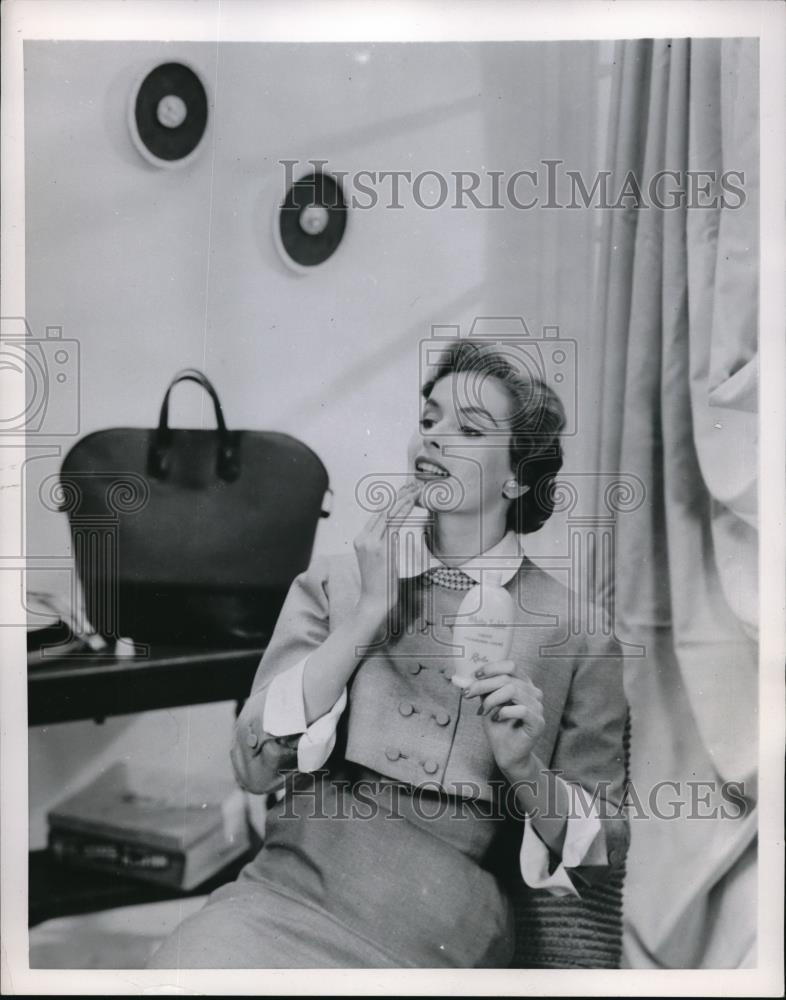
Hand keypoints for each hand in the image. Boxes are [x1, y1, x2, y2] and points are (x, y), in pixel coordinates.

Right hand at [353, 480, 419, 621]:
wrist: (373, 601)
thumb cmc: (379, 583)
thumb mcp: (377, 560)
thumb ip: (382, 545)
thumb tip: (394, 534)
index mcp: (361, 539)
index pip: (378, 514)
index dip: (391, 500)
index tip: (403, 491)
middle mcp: (363, 538)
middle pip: (383, 510)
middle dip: (399, 495)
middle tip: (412, 484)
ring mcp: (371, 543)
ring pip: (389, 514)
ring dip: (403, 499)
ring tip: (415, 489)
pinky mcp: (381, 549)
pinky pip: (394, 524)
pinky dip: (403, 510)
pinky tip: (411, 501)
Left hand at [461, 660, 545, 773]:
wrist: (507, 753)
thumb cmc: (499, 727)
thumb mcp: (488, 703)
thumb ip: (483, 689)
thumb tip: (465, 677)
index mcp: (523, 684)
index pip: (511, 666)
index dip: (492, 668)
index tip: (475, 675)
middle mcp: (533, 692)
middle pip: (507, 678)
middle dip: (483, 685)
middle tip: (468, 694)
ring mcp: (538, 707)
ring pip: (512, 691)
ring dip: (491, 700)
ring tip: (483, 711)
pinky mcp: (538, 722)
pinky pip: (521, 709)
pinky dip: (504, 712)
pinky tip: (496, 718)